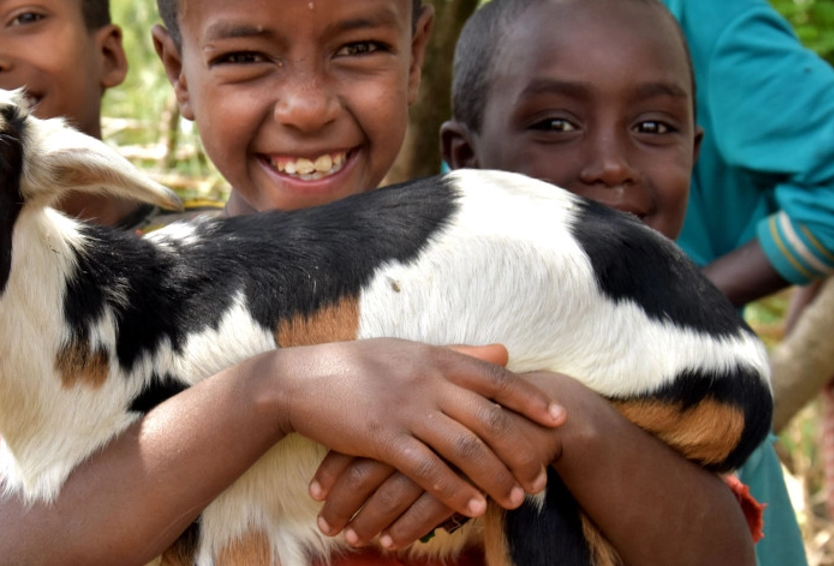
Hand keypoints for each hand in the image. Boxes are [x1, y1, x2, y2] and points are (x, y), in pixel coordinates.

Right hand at [272, 340, 565, 523]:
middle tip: (539, 476)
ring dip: (494, 476)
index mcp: (435, 358)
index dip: (530, 399)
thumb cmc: (357, 365)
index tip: (558, 420)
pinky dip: (453, 490)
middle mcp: (426, 380)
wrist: (300, 379)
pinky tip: (470, 507)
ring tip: (513, 499)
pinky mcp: (381, 436)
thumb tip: (505, 351)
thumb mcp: (410, 351)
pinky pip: (427, 469)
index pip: (495, 378)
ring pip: (464, 446)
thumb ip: (458, 354)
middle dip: (520, 449)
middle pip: (489, 417)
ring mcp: (404, 408)